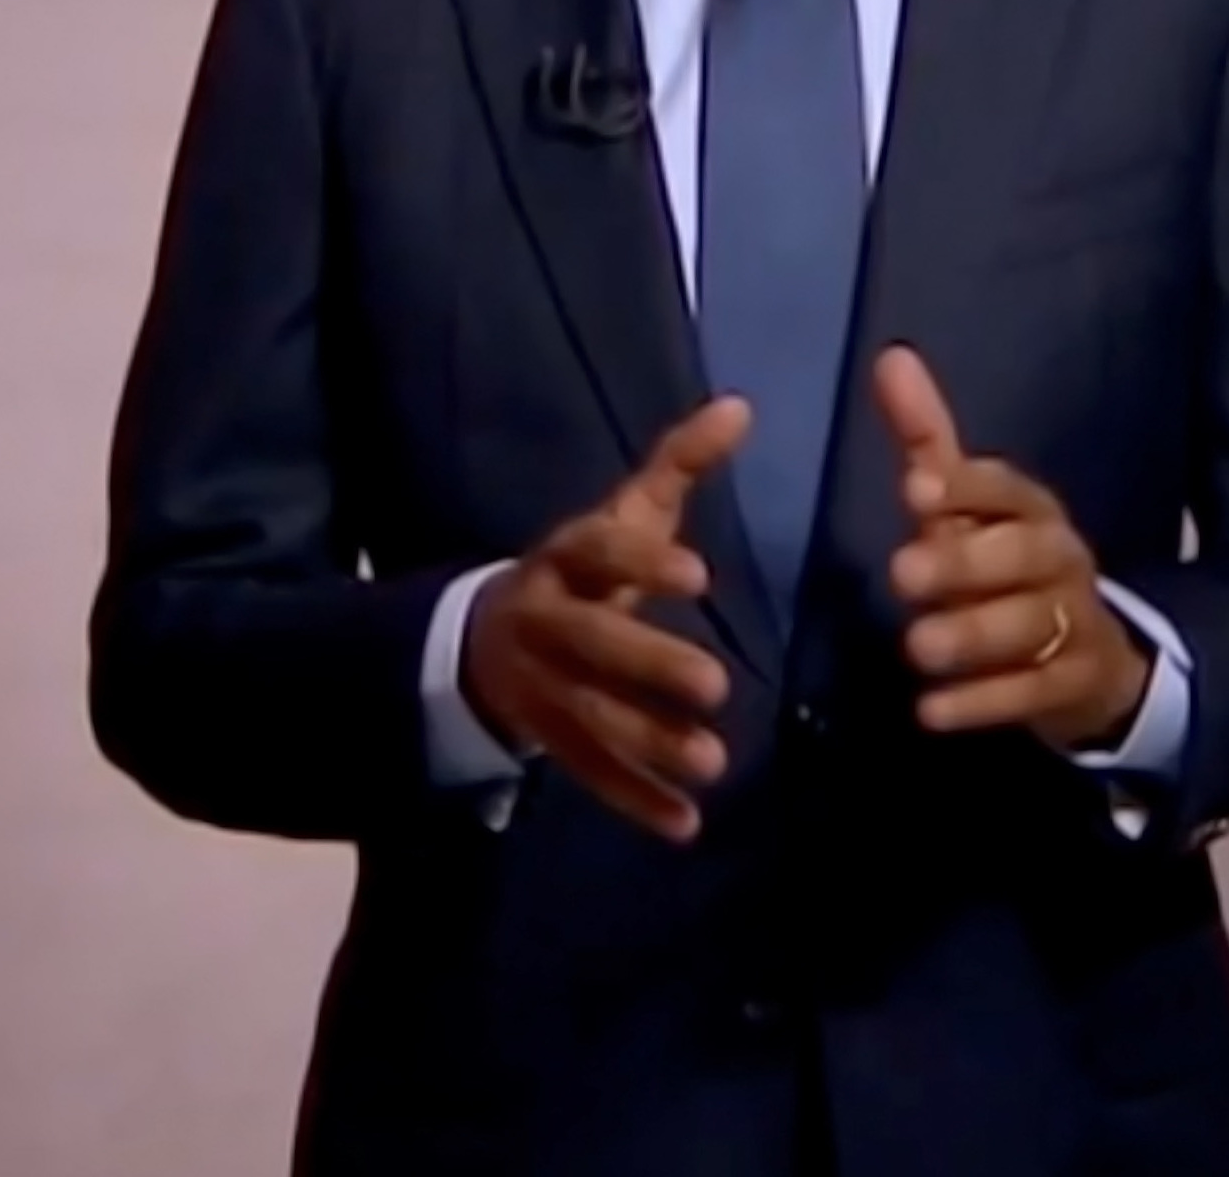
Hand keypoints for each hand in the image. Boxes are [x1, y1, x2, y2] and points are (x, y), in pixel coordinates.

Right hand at [463, 396, 749, 843]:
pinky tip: (685, 824)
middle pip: (592, 644)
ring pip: (590, 715)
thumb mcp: (624, 512)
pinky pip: (588, 771)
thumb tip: (741, 405)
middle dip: (650, 666)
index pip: (597, 554)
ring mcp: (539, 686)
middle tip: (717, 685)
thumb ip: (680, 464)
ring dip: (649, 743)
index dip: (642, 564)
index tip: (701, 577)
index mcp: (564, 557)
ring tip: (715, 764)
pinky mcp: (547, 738)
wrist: (487, 635)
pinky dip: (634, 801)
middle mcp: (544, 621)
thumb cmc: (584, 567)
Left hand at [876, 347, 1150, 751]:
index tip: (914, 490)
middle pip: (1022, 555)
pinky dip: (983, 704)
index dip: (966, 487)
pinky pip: (1032, 693)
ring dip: (972, 636)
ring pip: (1030, 625)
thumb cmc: (1003, 565)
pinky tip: (932, 710)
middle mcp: (1059, 558)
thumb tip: (890, 356)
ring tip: (916, 647)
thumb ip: (926, 438)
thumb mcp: (965, 504)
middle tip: (902, 574)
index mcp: (1030, 508)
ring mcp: (1073, 622)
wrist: (1089, 655)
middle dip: (965, 563)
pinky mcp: (1072, 683)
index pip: (1006, 488)